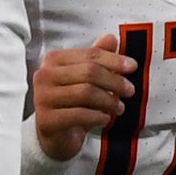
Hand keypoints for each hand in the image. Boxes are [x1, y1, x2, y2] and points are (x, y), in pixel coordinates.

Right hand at [32, 34, 137, 161]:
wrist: (55, 136)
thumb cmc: (72, 103)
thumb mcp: (86, 78)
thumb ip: (96, 58)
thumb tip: (111, 38)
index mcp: (53, 60)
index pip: (90, 55)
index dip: (114, 60)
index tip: (132, 66)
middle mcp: (44, 76)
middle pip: (89, 72)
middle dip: (115, 81)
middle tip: (130, 90)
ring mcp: (42, 98)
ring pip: (85, 93)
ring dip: (108, 101)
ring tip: (119, 107)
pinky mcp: (46, 120)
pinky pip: (79, 114)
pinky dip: (98, 116)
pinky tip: (105, 118)